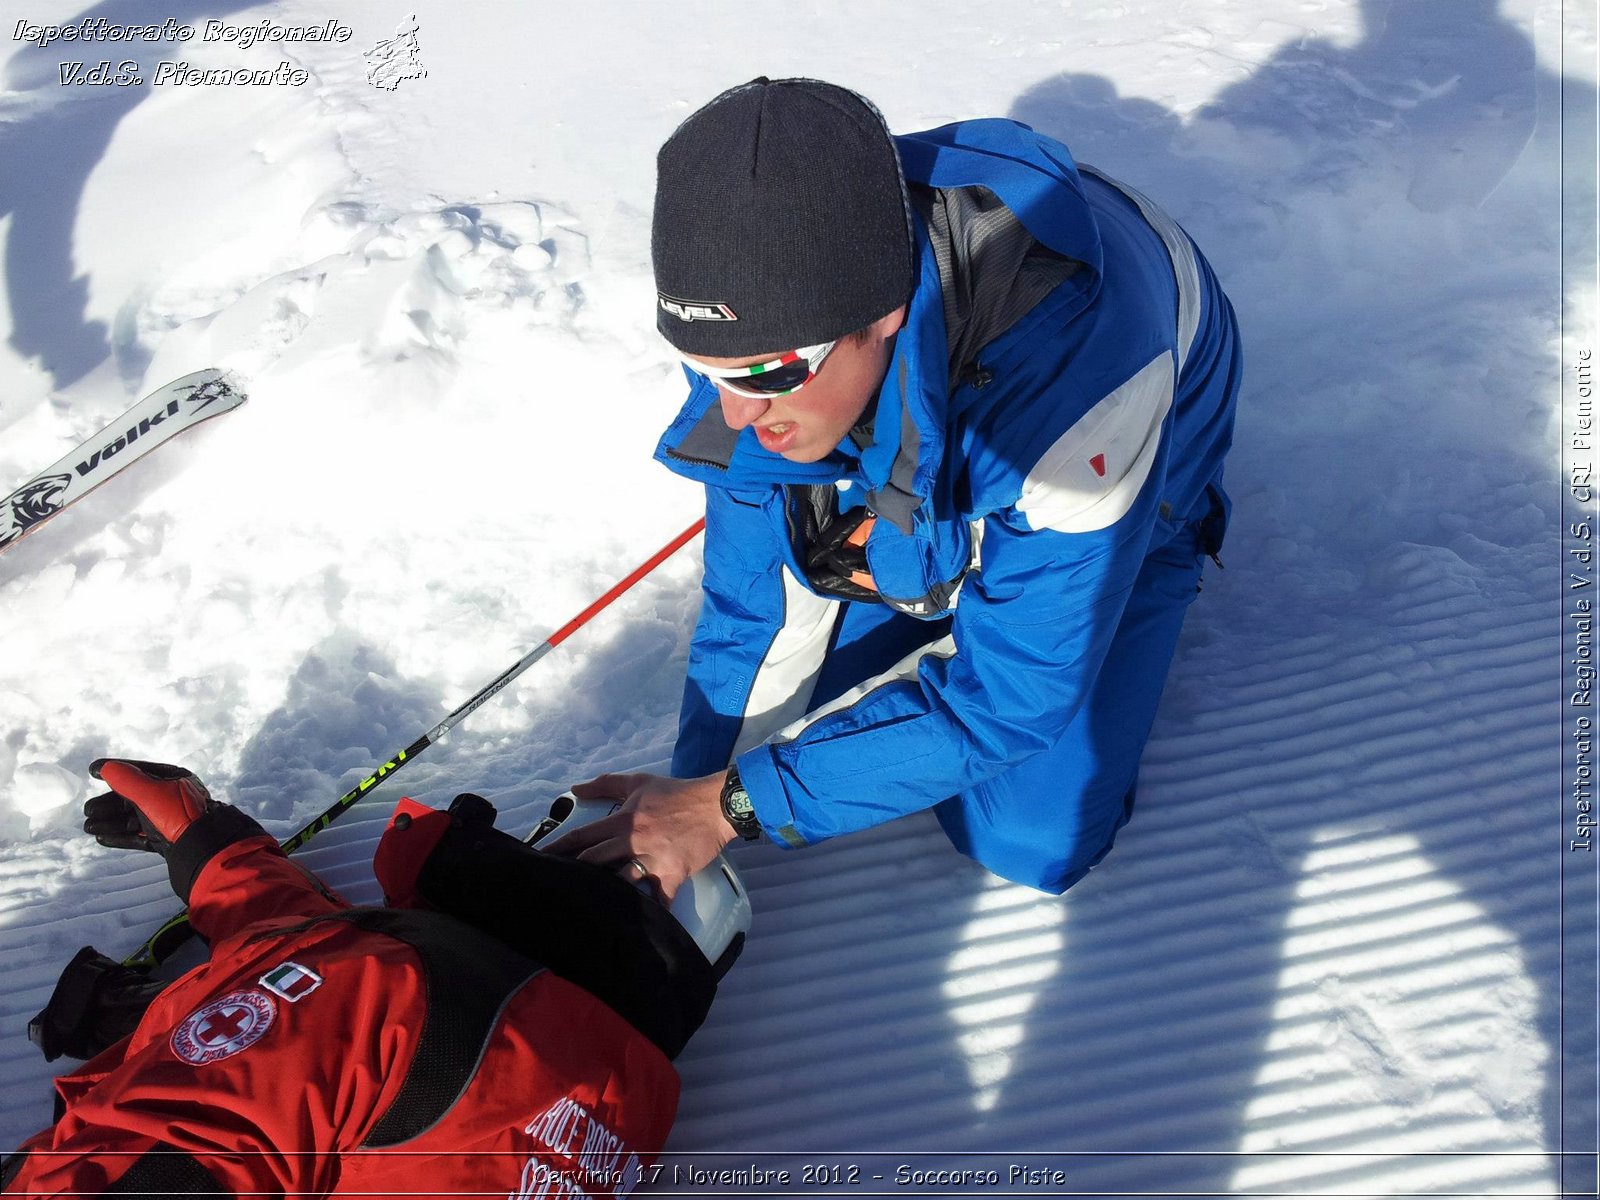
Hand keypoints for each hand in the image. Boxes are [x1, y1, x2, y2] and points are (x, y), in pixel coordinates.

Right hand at [82, 759, 216, 855]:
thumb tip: (106, 767)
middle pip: (134, 798)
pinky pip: (140, 836)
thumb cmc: (176, 814)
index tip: (93, 771)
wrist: (202, 850)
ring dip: (110, 822)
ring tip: (88, 827)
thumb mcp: (150, 793)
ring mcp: (170, 820)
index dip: (116, 770)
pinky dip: (121, 836)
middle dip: (109, 804)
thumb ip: (127, 780)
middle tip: (88, 811)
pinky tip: (102, 838)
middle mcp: (173, 798)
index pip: (140, 771)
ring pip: (135, 818)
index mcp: (175, 780)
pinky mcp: (167, 840)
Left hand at [542, 771, 735, 901]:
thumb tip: (576, 789)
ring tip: (586, 909)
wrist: (715, 805)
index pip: (583, 835)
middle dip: (573, 873)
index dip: (559, 848)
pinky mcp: (671, 874)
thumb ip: (606, 784)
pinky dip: (651, 914)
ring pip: (621, 881)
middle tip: (554, 887)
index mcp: (624, 819)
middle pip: (595, 860)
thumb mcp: (639, 782)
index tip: (541, 859)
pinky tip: (638, 931)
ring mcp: (652, 859)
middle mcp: (634, 840)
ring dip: (606, 894)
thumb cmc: (677, 794)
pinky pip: (659, 899)